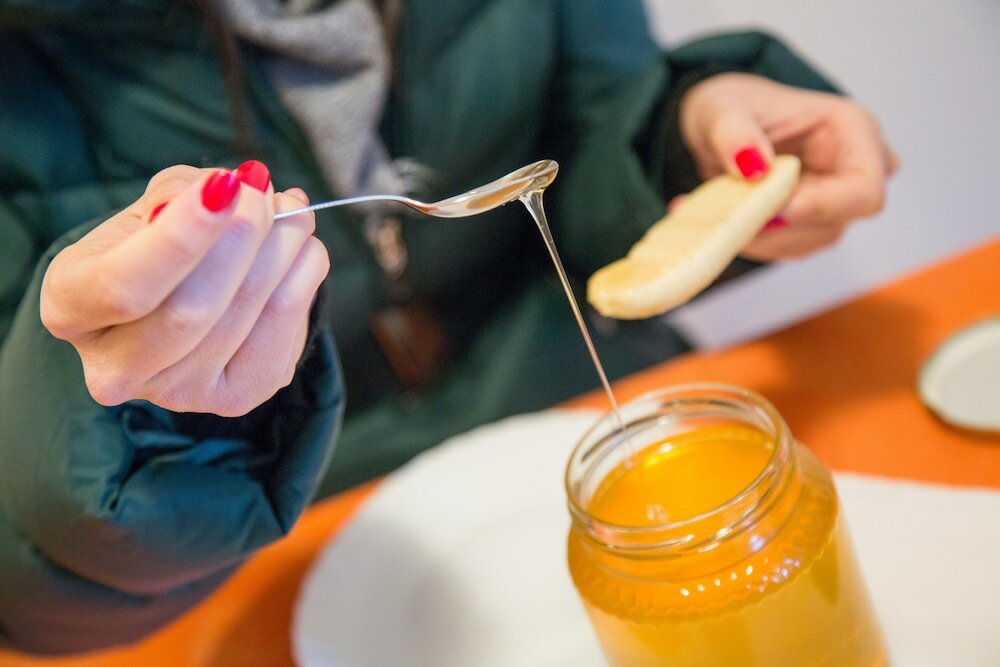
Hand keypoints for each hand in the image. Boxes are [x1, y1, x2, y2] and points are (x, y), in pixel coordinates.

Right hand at [40, 162, 329, 416]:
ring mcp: (176, 393)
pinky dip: (304, 278)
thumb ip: (180, 195)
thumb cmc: (156, 244)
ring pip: (245, 317)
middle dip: (243, 238)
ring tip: (291, 212)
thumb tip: (233, 191)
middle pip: (191, 311)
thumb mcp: (151, 207)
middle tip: (265, 193)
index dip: (182, 238)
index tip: (225, 187)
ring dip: (284, 250)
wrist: (180, 299)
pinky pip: (283, 333)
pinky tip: (303, 249)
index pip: (124, 284)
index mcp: (70, 309)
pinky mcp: (235, 398)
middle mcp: (114, 368)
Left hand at [679, 73, 897, 259]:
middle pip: (835, 221)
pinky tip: (725, 218)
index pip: (863, 190)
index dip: (820, 208)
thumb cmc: (732, 106)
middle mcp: (854, 169)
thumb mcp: (721, 109)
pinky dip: (753, 240)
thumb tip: (752, 165)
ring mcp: (837, 201)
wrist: (722, 125)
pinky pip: (787, 247)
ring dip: (759, 236)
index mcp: (852, 130)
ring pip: (807, 240)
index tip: (770, 212)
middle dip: (777, 225)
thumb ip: (734, 134)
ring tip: (715, 211)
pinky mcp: (813, 224)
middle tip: (727, 214)